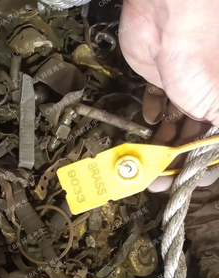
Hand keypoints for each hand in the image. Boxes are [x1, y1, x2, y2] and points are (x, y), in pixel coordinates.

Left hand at [118, 0, 218, 190]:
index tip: (188, 181)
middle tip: (156, 180)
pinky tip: (149, 120)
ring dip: (160, 144)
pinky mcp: (161, 78)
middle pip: (194, 138)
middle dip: (175, 160)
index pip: (215, 144)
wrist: (170, 17)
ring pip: (174, 124)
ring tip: (146, 162)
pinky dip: (153, 114)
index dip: (203, 165)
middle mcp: (210, 98)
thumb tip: (214, 154)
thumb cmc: (204, 59)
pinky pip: (158, 102)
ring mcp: (186, 87)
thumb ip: (218, 133)